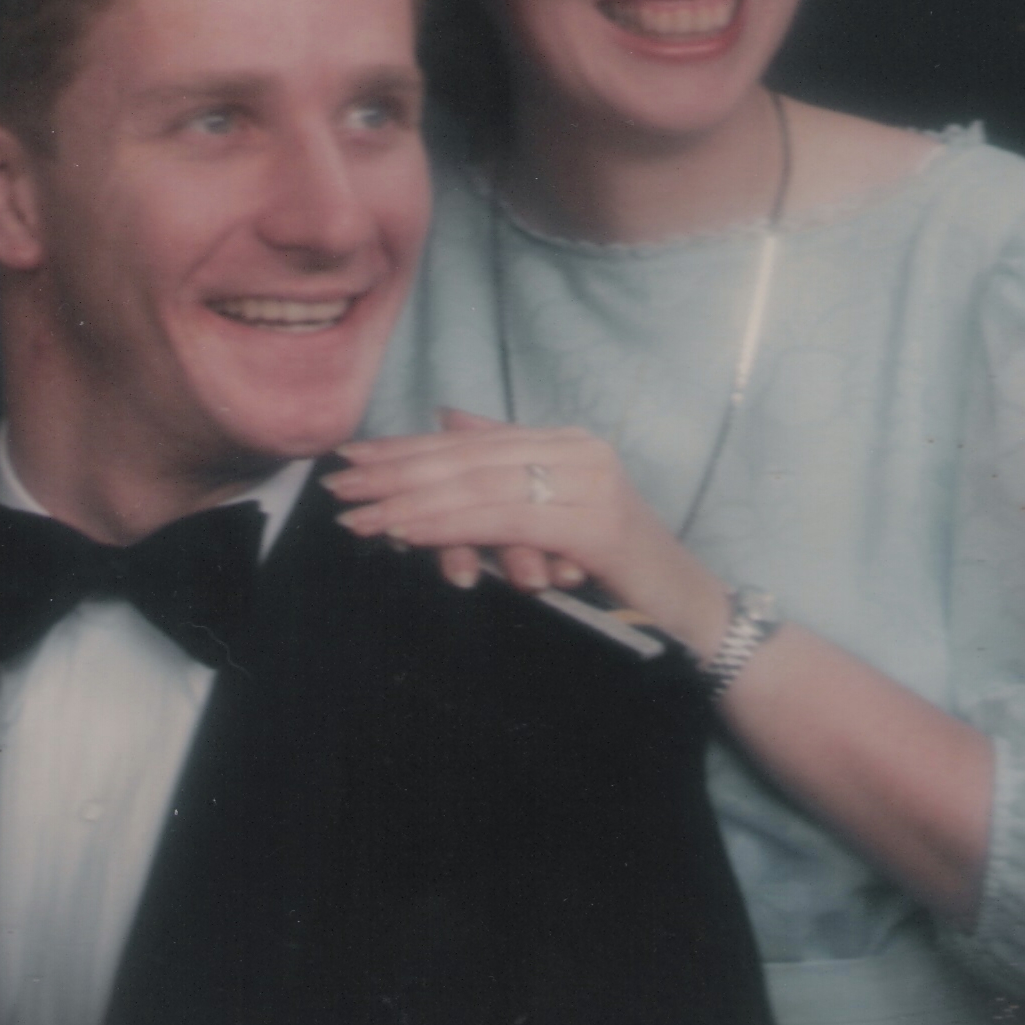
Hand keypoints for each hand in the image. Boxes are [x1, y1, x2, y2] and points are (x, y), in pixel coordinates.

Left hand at [325, 411, 729, 657]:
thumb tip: (446, 418)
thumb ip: (503, 464)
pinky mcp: (591, 523)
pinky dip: (450, 525)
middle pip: (466, 458)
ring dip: (410, 503)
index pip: (469, 442)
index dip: (406, 448)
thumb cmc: (616, 567)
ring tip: (358, 516)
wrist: (686, 607)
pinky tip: (407, 531)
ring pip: (478, 487)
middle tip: (338, 487)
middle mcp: (576, 449)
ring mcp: (587, 481)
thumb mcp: (552, 510)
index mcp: (563, 441)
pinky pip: (503, 519)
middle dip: (396, 473)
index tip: (350, 458)